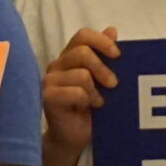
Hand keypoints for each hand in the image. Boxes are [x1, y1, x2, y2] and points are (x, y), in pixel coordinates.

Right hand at [41, 26, 118, 154]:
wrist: (75, 135)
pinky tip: (87, 108)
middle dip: (103, 68)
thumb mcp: (103, 79)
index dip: (101, 41)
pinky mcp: (47, 97)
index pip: (82, 35)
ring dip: (95, 90)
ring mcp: (49, 81)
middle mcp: (57, 65)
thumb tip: (112, 29)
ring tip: (97, 101)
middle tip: (113, 84)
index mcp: (70, 56)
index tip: (118, 55)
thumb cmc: (91, 106)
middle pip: (82, 52)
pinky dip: (87, 100)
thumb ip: (106, 55)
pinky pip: (76, 92)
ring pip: (81, 74)